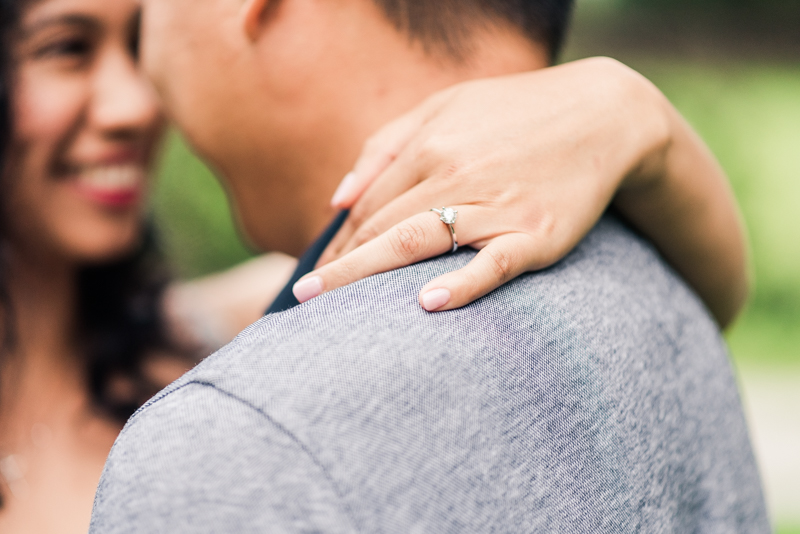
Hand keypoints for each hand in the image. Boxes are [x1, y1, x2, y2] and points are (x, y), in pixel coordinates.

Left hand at [292, 57, 745, 324]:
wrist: (606, 113)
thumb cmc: (517, 112)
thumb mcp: (446, 106)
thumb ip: (386, 145)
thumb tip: (337, 198)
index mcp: (430, 145)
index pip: (368, 205)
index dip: (339, 241)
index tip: (317, 270)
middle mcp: (455, 173)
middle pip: (381, 228)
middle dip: (337, 266)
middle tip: (302, 299)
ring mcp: (497, 205)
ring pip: (418, 243)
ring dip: (366, 277)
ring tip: (327, 309)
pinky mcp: (537, 233)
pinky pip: (494, 263)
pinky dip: (462, 283)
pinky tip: (429, 303)